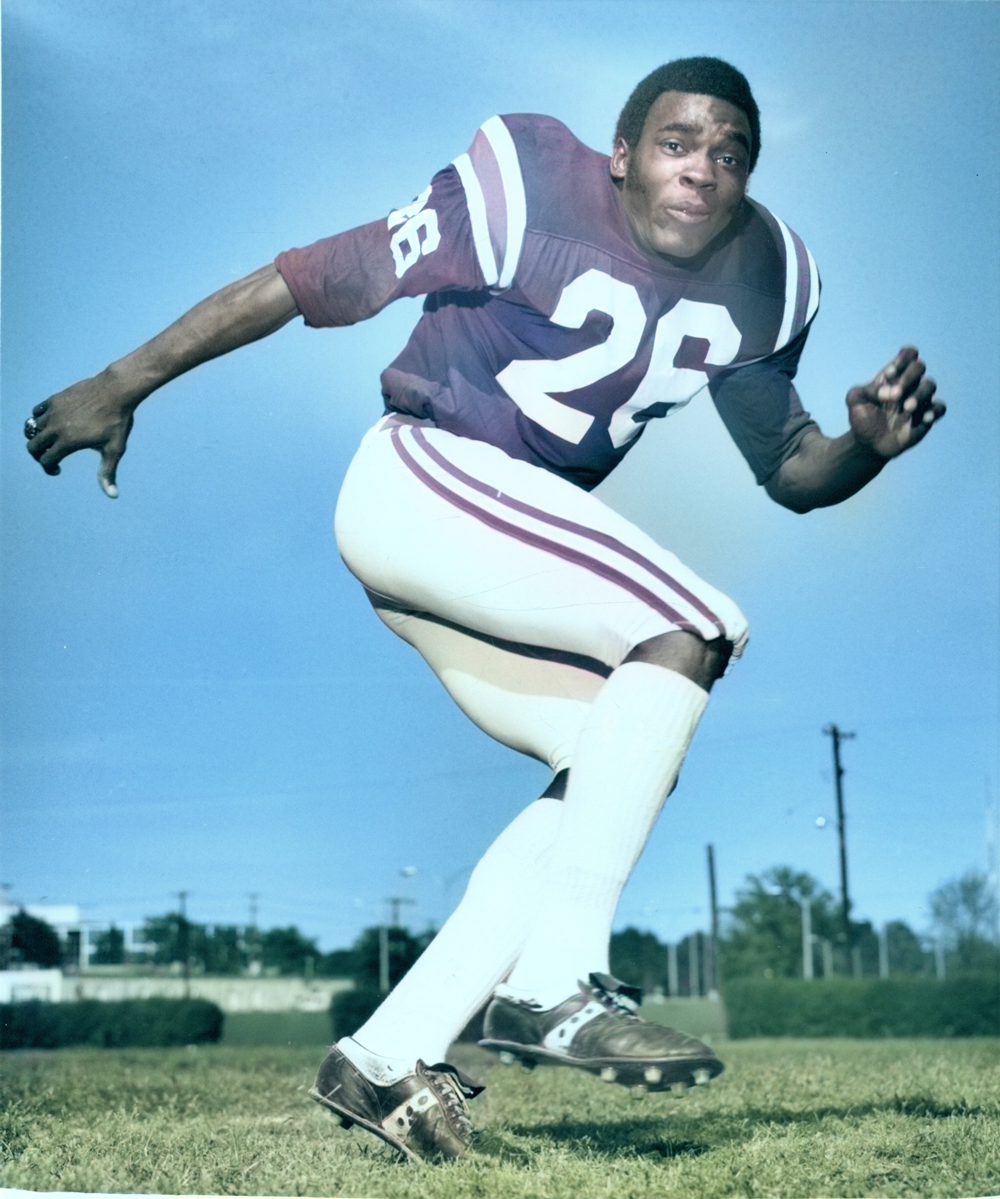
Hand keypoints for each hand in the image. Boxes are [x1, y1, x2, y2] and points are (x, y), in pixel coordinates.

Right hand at [24, 370, 138, 497]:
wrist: (116, 390)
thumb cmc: (117, 421)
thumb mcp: (114, 449)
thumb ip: (108, 473)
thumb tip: (113, 496)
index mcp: (68, 442)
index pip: (46, 460)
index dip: (49, 469)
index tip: (57, 470)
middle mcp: (56, 427)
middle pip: (33, 445)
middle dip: (38, 455)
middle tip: (50, 456)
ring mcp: (54, 411)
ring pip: (33, 428)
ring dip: (39, 437)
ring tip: (52, 441)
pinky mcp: (55, 399)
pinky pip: (37, 412)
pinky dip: (39, 420)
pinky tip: (52, 424)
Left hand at [846, 346, 944, 459]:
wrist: (868, 443)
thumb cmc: (862, 418)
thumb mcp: (854, 401)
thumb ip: (865, 390)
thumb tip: (890, 392)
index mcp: (893, 375)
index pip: (907, 354)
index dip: (903, 359)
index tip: (889, 374)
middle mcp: (909, 384)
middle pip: (919, 366)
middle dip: (909, 377)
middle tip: (896, 395)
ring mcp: (919, 399)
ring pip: (930, 385)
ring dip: (920, 394)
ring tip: (907, 408)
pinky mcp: (926, 416)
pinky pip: (940, 408)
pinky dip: (934, 411)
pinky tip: (924, 419)